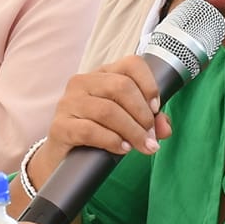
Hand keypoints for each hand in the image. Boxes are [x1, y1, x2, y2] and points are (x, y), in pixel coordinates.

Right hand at [29, 56, 168, 188]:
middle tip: (151, 135)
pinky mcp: (60, 127)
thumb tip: (165, 127)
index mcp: (102, 75)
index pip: (131, 64)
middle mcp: (82, 83)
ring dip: (132, 130)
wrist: (63, 159)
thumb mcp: (126, 124)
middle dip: (142, 114)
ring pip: (107, 110)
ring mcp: (68, 103)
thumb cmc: (98, 136)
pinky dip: (112, 140)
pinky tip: (122, 148)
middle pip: (121, 86)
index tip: (156, 109)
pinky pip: (90, 130)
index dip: (149, 85)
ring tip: (142, 146)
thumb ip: (149, 122)